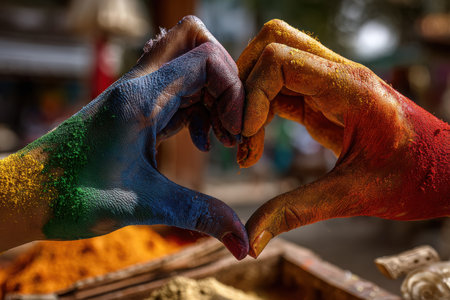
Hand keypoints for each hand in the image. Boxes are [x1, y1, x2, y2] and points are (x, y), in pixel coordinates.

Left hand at [16, 16, 247, 258]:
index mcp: (141, 98)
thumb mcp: (143, 205)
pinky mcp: (138, 109)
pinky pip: (181, 92)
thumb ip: (199, 215)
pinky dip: (201, 110)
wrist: (28, 194)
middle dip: (227, 85)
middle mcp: (140, 86)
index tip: (236, 131)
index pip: (205, 58)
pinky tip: (203, 142)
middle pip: (199, 48)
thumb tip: (243, 242)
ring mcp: (139, 95)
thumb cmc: (72, 195)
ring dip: (216, 99)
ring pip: (192, 69)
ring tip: (222, 140)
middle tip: (233, 126)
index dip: (233, 90)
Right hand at [236, 19, 449, 256]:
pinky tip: (256, 142)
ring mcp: (330, 82)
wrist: (447, 171)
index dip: (251, 94)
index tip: (245, 136)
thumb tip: (250, 242)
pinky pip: (280, 86)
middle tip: (238, 132)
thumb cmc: (416, 179)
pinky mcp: (323, 97)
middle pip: (273, 43)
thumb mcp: (353, 196)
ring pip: (273, 60)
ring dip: (249, 97)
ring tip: (245, 142)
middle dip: (244, 86)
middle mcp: (338, 74)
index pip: (281, 59)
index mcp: (351, 89)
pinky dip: (259, 109)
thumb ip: (296, 212)